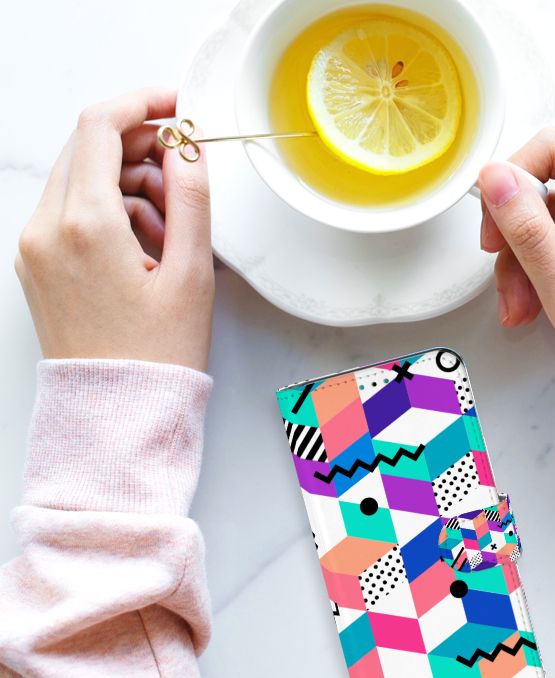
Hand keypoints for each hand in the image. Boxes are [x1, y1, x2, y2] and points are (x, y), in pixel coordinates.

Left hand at [15, 88, 213, 371]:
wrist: (117, 411)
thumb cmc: (156, 354)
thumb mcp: (191, 272)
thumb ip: (192, 198)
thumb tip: (188, 147)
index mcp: (85, 225)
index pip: (101, 127)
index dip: (143, 103)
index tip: (177, 105)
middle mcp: (47, 229)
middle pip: (88, 148)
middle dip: (141, 147)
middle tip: (185, 174)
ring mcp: (35, 246)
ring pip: (82, 178)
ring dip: (129, 182)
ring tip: (173, 229)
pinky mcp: (37, 263)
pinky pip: (72, 210)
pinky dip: (111, 210)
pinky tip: (148, 245)